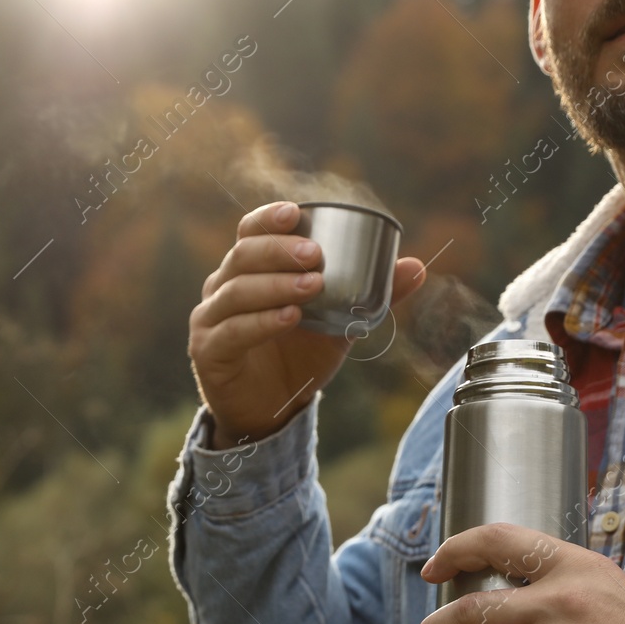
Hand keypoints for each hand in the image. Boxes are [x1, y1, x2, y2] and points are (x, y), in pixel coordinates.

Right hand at [189, 200, 427, 448]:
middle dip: (280, 251)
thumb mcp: (340, 322)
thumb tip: (416, 266)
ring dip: (276, 285)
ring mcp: (210, 319)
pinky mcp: (208, 351)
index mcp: (248, 271)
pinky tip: (290, 318)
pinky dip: (263, 322)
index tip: (296, 212)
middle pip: (243, 256)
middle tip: (316, 254)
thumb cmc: (298, 357)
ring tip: (313, 286)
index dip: (269, 219)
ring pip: (237, 291)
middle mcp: (222, 288)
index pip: (251, 232)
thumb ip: (373, 296)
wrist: (272, 411)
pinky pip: (234, 331)